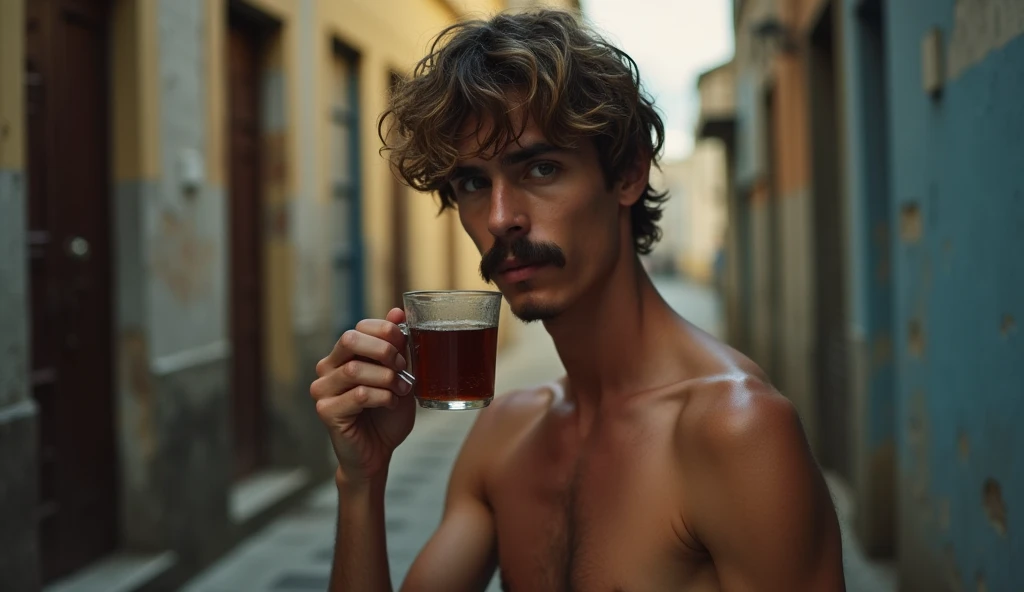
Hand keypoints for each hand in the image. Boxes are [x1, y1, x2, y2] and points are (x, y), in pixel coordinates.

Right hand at [310, 308, 415, 483]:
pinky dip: (382, 397)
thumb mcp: (398, 374)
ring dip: (386, 378)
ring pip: (355, 369)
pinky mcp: (326, 411)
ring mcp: (322, 389)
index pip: (359, 327)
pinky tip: (390, 404)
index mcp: (343, 355)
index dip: (386, 332)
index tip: (405, 348)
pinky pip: (358, 395)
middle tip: (403, 367)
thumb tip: (398, 310)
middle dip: (384, 350)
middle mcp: (327, 368)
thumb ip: (397, 345)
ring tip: (401, 389)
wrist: (378, 452)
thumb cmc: (387, 413)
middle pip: (350, 339)